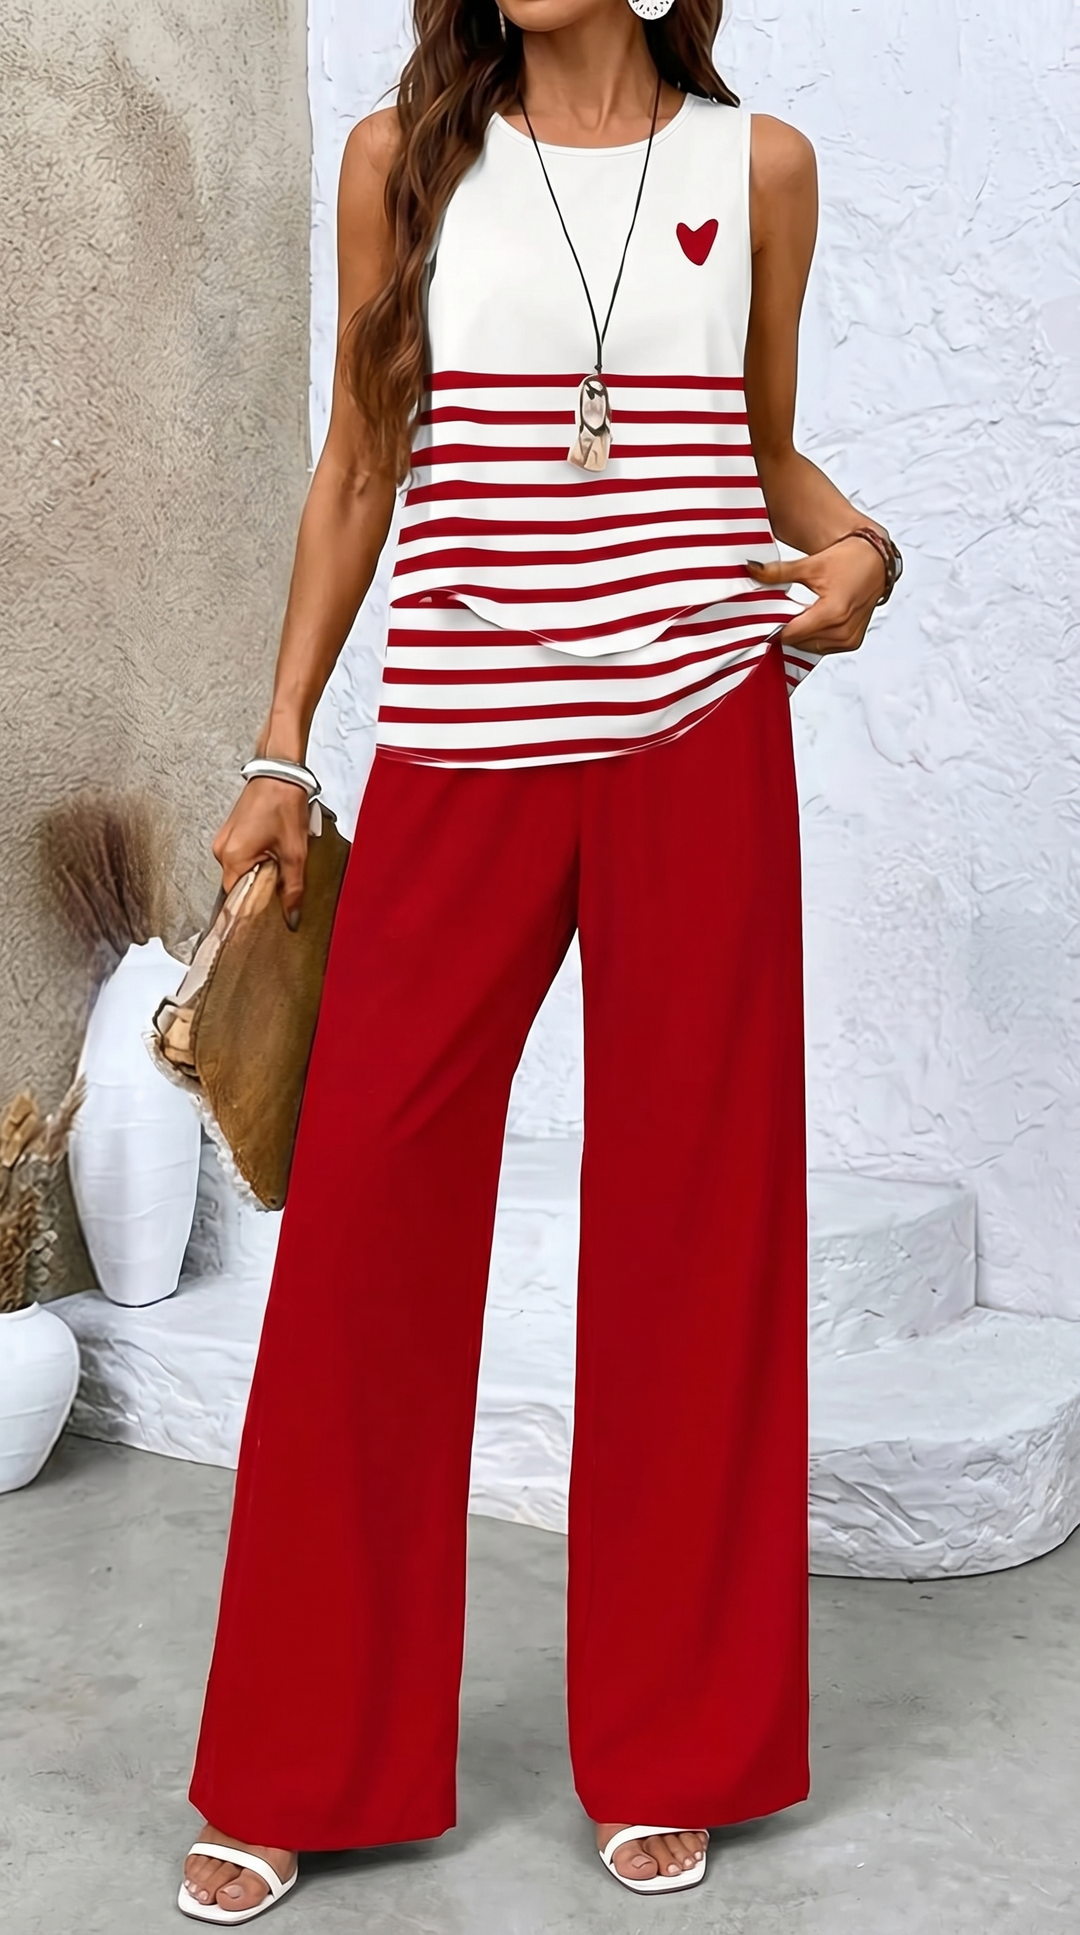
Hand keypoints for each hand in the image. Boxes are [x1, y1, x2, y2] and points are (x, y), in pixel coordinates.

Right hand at [211, 779, 310, 928]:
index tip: (268, 911)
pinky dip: (256, 860)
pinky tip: (272, 848)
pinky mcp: (230, 833)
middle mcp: (221, 850)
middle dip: (260, 887)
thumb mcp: (294, 852)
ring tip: (278, 857)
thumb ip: (292, 888)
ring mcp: (223, 841)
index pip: (235, 899)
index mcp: (232, 857)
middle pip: (238, 885)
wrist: (280, 773)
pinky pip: (240, 857)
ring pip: (240, 871)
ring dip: (259, 872)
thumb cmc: (284, 805)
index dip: (254, 907)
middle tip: (281, 879)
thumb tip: (291, 916)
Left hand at [746, 533, 886, 653]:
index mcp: (833, 612)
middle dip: (787, 628)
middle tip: (780, 612)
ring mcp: (848, 639)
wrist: (877, 561)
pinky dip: (813, 637)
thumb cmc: (850, 560)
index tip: (763, 618)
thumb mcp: (811, 565)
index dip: (774, 625)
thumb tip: (752, 569)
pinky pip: (823, 647)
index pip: (791, 633)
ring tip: (798, 614)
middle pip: (798, 641)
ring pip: (809, 646)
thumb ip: (779, 572)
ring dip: (800, 634)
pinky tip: (812, 621)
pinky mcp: (852, 643)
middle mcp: (842, 630)